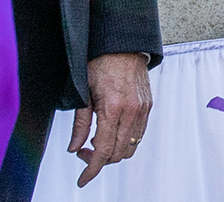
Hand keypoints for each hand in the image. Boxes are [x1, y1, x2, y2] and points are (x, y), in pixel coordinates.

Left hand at [73, 50, 154, 187]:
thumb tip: (74, 148)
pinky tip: (111, 132)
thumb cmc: (101, 62)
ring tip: (97, 140)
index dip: (91, 169)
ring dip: (113, 152)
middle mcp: (131, 111)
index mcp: (113, 108)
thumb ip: (79, 124)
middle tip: (84, 152)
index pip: (103, 151)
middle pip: (117, 154)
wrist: (123, 44)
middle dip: (99, 160)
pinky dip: (124, 141)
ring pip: (129, 148)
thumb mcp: (83, 92)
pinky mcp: (148, 107)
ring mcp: (142, 109)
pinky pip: (138, 135)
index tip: (83, 179)